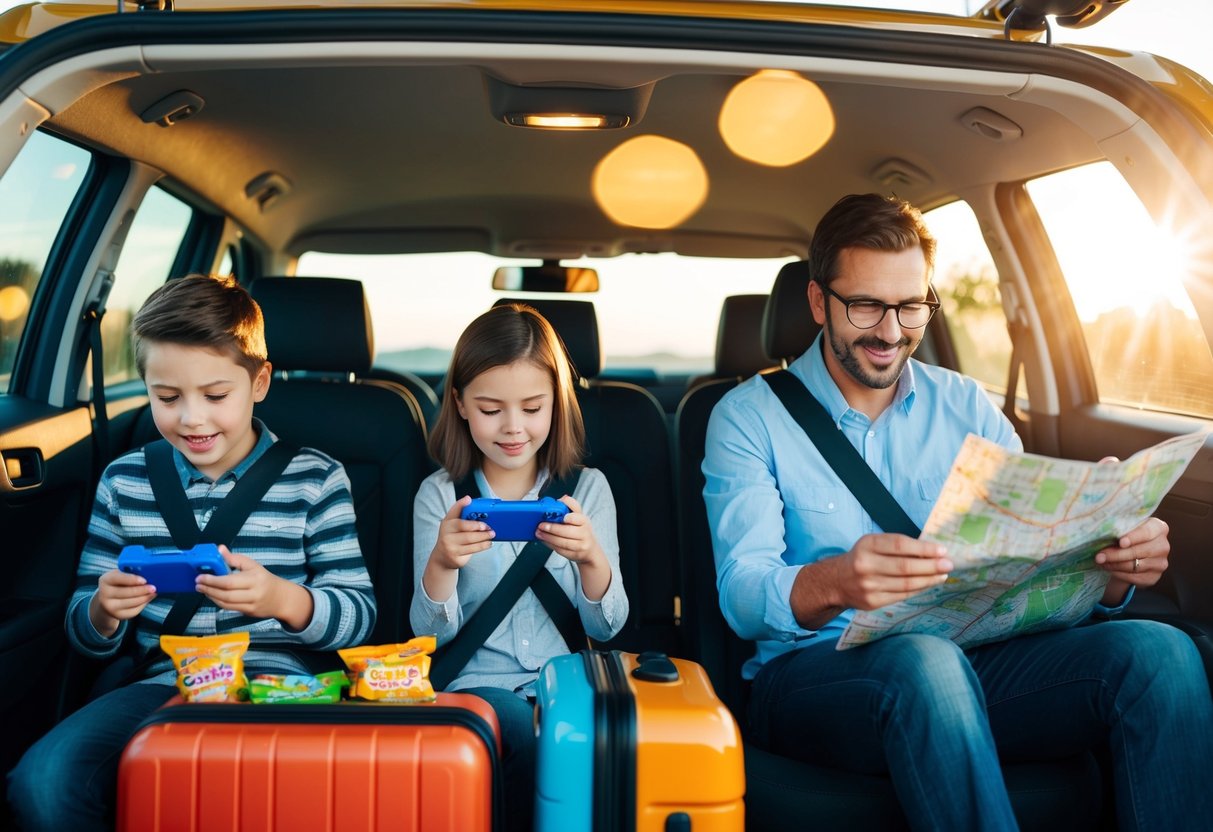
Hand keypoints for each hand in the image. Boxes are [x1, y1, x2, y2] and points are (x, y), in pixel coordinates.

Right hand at [90, 569, 156, 635]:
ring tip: (153, 592)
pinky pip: (134, 611)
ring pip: (132, 602)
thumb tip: (149, 576)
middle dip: (142, 590)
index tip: (144, 580)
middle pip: (127, 592)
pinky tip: (148, 598)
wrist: (107, 599)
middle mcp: (104, 594)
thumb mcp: (120, 574)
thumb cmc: (118, 582)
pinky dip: (143, 604)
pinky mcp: (117, 615)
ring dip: (145, 597)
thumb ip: (131, 573)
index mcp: (105, 580)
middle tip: (153, 588)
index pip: (118, 578)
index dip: (132, 579)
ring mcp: (110, 607)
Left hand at [195, 545, 298, 619]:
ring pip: (226, 603)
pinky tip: (212, 596)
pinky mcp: (248, 613)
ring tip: (202, 589)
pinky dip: (218, 602)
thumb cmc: (264, 579)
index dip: (213, 580)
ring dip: (211, 596)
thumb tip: (219, 549)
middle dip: (209, 589)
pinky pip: (229, 608)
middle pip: (226, 594)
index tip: (200, 576)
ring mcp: (251, 605)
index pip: (230, 581)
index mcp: (255, 578)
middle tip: (197, 584)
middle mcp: (254, 593)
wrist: (281, 598)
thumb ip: (234, 558)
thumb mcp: (253, 565)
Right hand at [429, 496, 494, 570]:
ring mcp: (450, 546)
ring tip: (491, 534)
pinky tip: (488, 543)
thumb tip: (475, 506)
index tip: (468, 499)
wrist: (442, 558)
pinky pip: (473, 549)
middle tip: (488, 526)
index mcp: (447, 523)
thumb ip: (463, 517)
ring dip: (484, 536)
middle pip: (465, 527)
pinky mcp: (456, 556)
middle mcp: (446, 533)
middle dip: (479, 526)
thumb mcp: (453, 527)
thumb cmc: (452, 538)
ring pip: (471, 539)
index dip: (461, 504)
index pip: (454, 511)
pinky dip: (483, 545)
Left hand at [536, 495, 603, 565]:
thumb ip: (570, 507)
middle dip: (552, 528)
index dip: (569, 517)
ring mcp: (581, 545)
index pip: (577, 517)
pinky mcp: (574, 554)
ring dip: (548, 537)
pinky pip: (560, 550)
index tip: (560, 516)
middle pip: (567, 531)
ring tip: (538, 533)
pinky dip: (550, 545)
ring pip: (563, 542)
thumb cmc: (581, 530)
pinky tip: (543, 540)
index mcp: (584, 521)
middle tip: (541, 525)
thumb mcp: (579, 517)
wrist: (590, 550)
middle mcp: (584, 533)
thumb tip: (561, 498)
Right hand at [833, 533, 952, 610]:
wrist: (837, 581)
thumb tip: (931, 551)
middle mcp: (866, 565)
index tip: (942, 550)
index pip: (900, 545)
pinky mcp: (872, 602)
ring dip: (929, 579)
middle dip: (931, 566)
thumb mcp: (873, 544)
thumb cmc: (862, 558)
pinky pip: (902, 596)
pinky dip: (918, 589)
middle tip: (949, 564)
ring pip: (906, 584)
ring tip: (942, 575)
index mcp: (867, 545)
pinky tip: (928, 584)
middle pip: (905, 567)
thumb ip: (897, 545)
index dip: (923, 548)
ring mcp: (868, 586)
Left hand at [1095, 517, 1169, 599]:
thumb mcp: (1125, 527)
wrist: (1130, 553)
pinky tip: (1109, 569)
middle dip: (1116, 554)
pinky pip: (1134, 577)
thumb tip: (1105, 532)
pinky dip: (1119, 573)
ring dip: (1115, 565)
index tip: (1121, 542)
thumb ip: (1120, 528)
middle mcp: (1163, 545)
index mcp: (1158, 527)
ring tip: (1100, 562)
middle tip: (1099, 556)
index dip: (1134, 537)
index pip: (1147, 532)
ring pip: (1135, 566)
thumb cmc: (1126, 535)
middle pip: (1138, 551)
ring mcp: (1161, 563)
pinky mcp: (1154, 577)